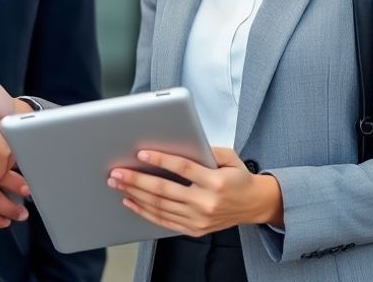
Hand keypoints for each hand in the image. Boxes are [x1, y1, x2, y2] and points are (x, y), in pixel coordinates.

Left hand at [107, 147, 282, 236]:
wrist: (254, 205)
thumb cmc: (239, 178)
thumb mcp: (229, 157)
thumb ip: (205, 149)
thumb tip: (178, 142)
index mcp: (216, 182)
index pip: (183, 168)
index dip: (160, 160)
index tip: (141, 153)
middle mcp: (206, 203)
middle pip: (164, 191)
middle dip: (136, 180)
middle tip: (117, 172)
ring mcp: (199, 219)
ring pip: (160, 207)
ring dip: (135, 194)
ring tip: (118, 183)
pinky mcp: (194, 229)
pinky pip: (163, 221)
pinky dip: (144, 211)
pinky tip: (131, 201)